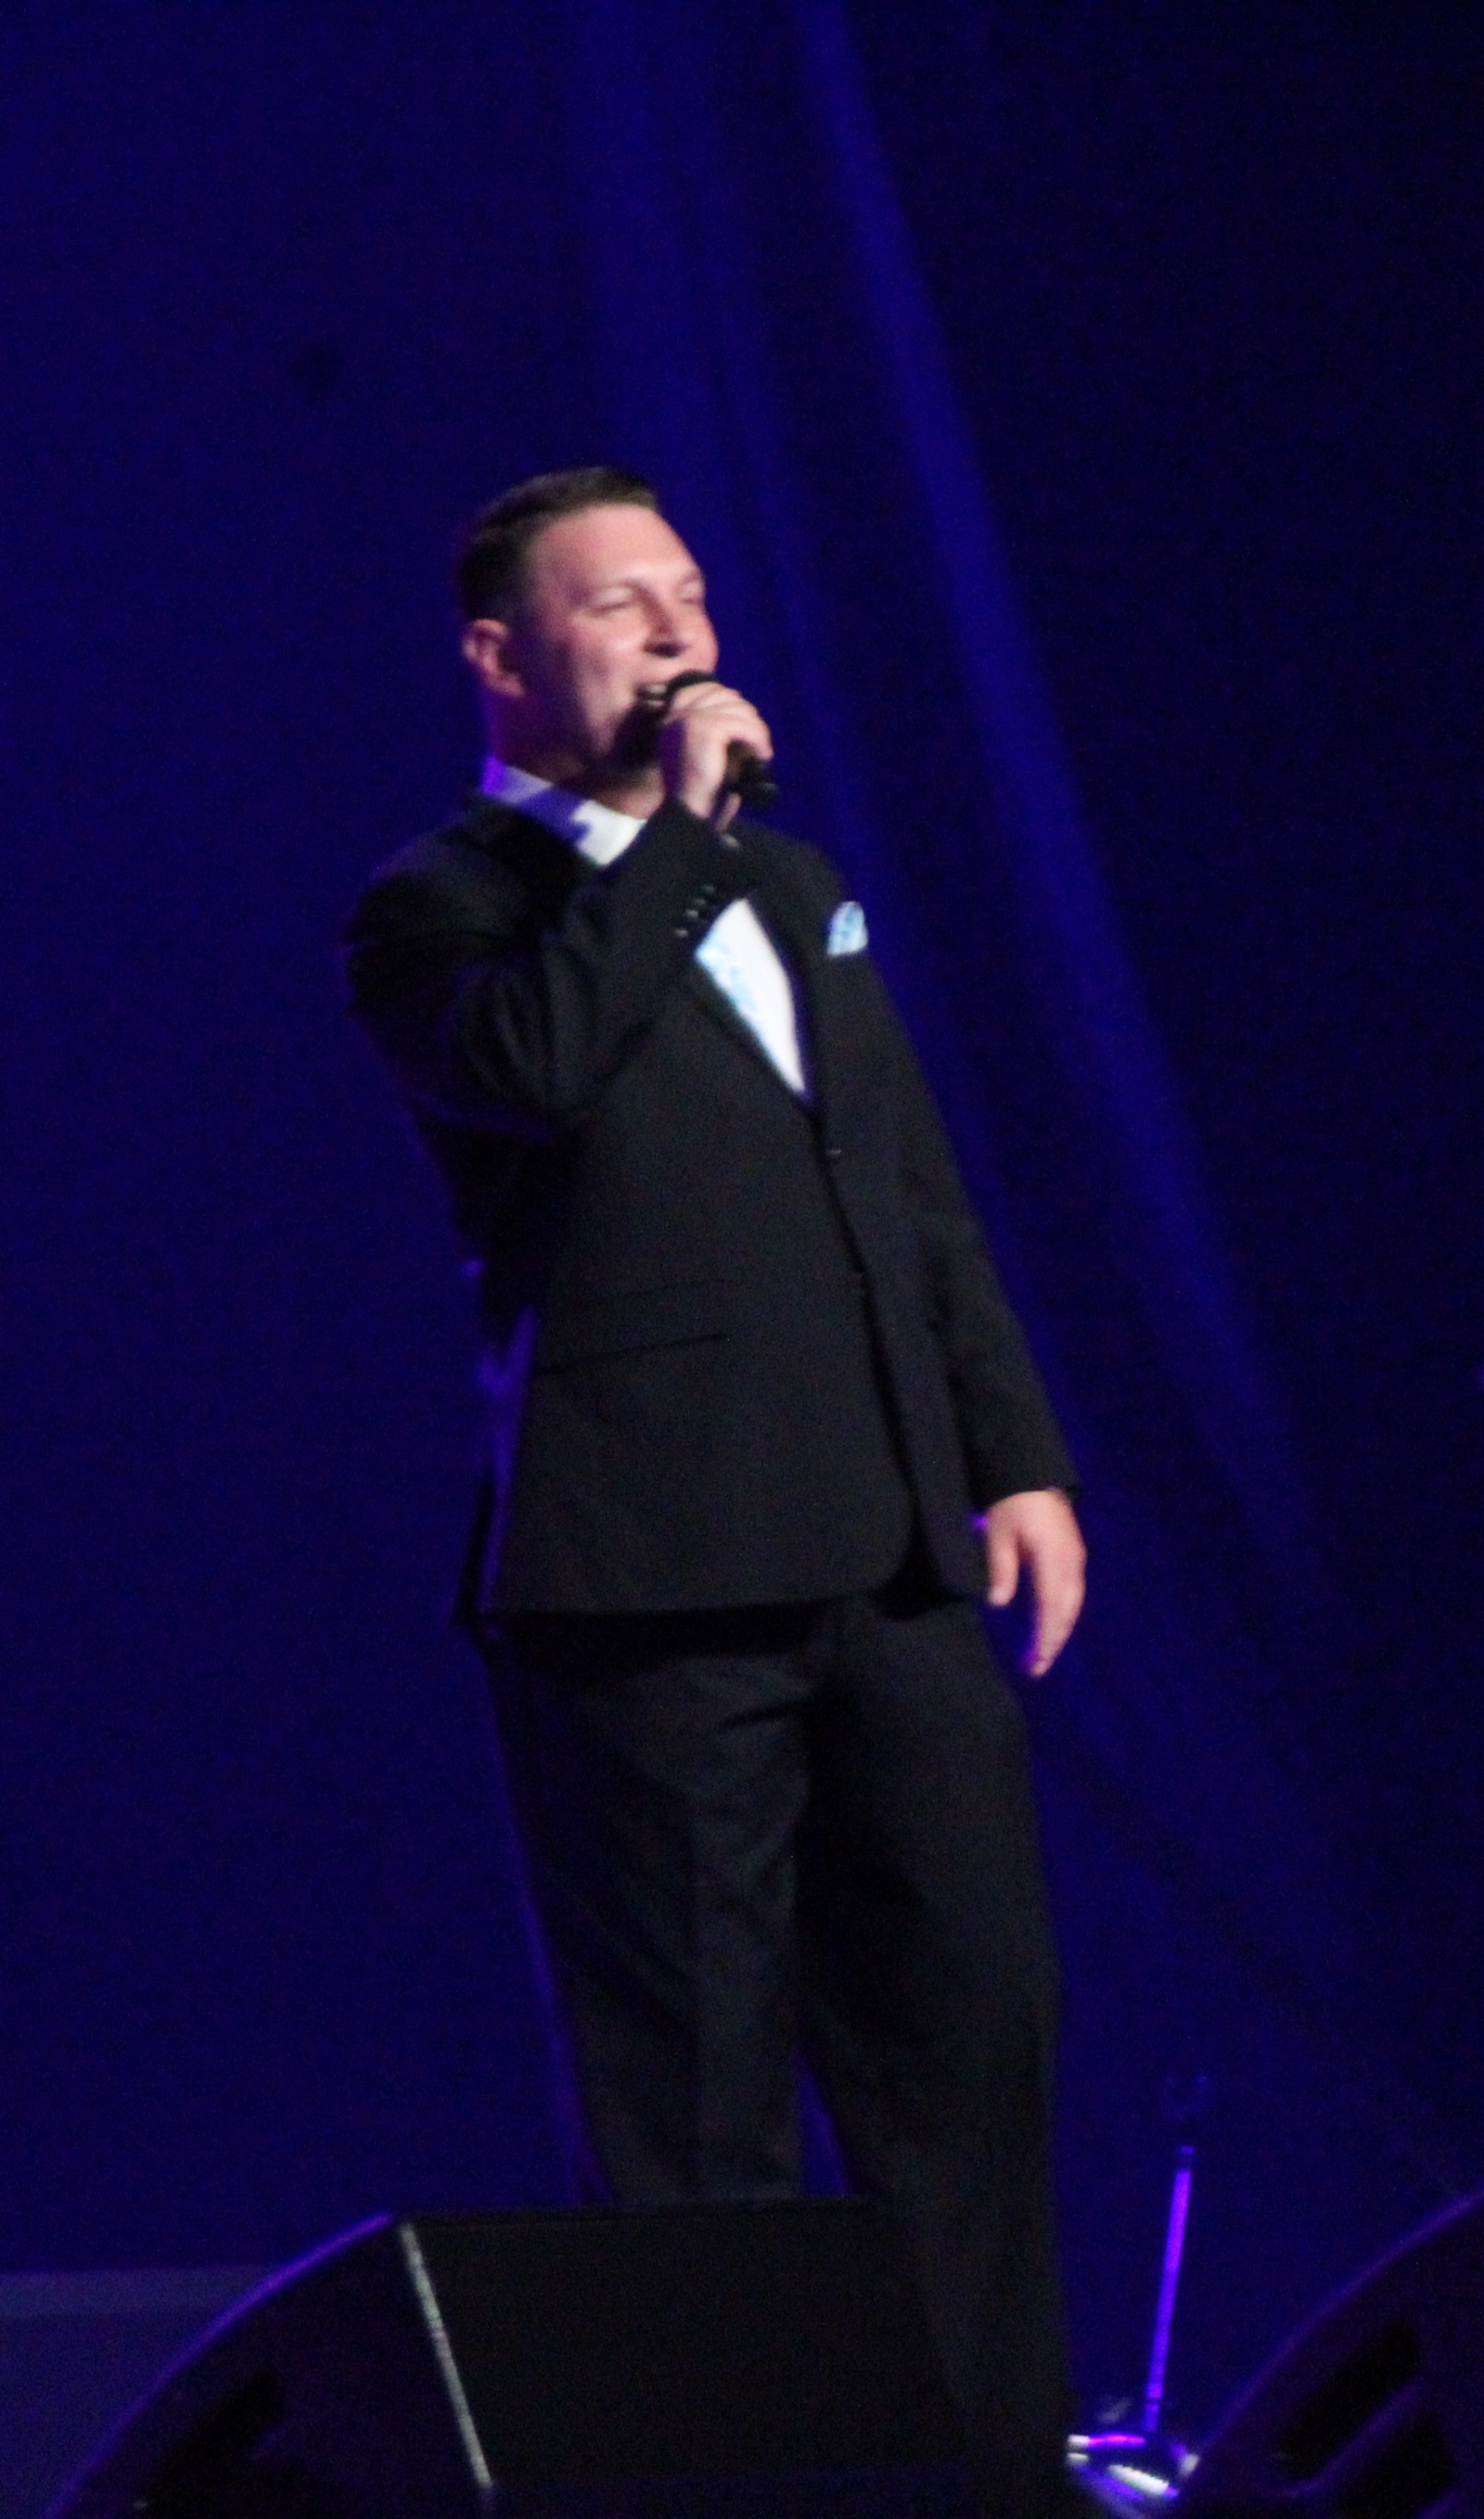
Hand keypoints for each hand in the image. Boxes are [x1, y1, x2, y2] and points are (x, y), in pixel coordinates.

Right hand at [658, 677, 772, 821]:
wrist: (691, 816)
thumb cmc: (702, 795)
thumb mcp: (706, 755)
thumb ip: (718, 731)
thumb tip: (747, 713)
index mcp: (671, 720)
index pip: (706, 689)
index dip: (733, 704)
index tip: (748, 729)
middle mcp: (676, 715)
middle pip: (725, 695)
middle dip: (748, 718)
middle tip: (759, 744)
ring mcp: (688, 719)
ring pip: (738, 708)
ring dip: (757, 730)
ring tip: (762, 752)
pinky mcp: (705, 728)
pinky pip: (743, 724)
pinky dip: (758, 739)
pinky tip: (762, 755)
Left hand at [983, 1489, 1084, 1677]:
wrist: (1031, 1472)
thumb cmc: (1010, 1502)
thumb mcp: (998, 1533)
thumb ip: (1000, 1568)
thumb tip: (998, 1603)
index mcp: (1052, 1558)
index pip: (1051, 1608)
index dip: (1044, 1639)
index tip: (1035, 1663)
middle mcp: (1070, 1562)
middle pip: (1066, 1612)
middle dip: (1052, 1642)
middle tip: (1036, 1669)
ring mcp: (1076, 1558)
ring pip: (1072, 1605)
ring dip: (1058, 1631)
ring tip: (1042, 1654)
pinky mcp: (1074, 1555)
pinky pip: (1073, 1593)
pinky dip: (1063, 1614)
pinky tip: (1051, 1626)